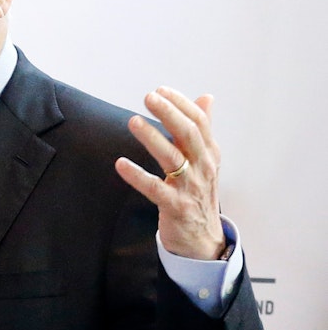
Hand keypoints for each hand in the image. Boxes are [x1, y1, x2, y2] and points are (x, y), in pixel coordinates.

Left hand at [114, 87, 225, 260]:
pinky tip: (120, 163)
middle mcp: (203, 167)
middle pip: (189, 134)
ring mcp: (190, 188)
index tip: (160, 90)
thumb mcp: (205, 161)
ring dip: (152, 138)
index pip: (199, 122)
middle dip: (169, 113)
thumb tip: (207, 97)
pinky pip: (154, 189)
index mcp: (209, 154)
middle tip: (149, 97)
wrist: (203, 239)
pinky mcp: (175, 207)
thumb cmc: (199, 194)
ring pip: (172, 158)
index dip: (180, 104)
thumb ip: (203, 129)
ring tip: (133, 121)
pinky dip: (137, 176)